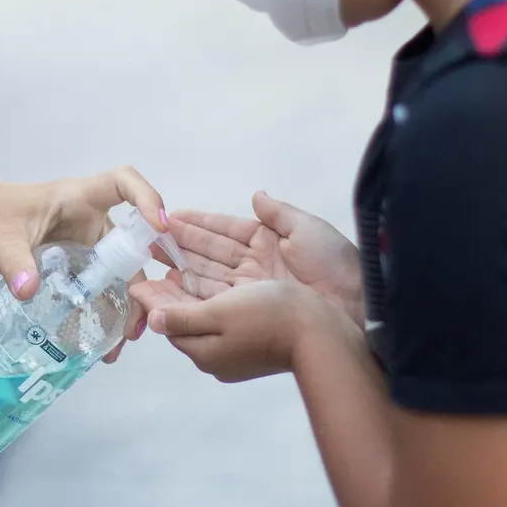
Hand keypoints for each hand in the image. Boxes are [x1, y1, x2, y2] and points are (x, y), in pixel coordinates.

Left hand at [0, 167, 166, 362]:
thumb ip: (15, 263)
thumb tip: (29, 291)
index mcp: (77, 199)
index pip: (122, 184)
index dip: (146, 198)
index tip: (158, 227)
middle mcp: (88, 220)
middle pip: (128, 244)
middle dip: (139, 281)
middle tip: (139, 320)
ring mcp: (82, 244)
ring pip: (116, 272)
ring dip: (123, 304)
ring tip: (121, 341)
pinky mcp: (72, 265)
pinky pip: (96, 287)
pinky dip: (101, 311)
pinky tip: (99, 341)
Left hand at [135, 279, 332, 382]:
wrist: (324, 334)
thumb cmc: (270, 319)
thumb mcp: (220, 315)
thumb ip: (183, 317)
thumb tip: (150, 319)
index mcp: (205, 350)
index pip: (170, 321)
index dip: (153, 297)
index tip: (137, 277)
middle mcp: (218, 350)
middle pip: (185, 313)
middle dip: (168, 287)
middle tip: (151, 261)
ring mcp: (238, 343)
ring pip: (205, 306)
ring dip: (188, 281)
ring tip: (172, 259)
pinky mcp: (256, 332)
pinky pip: (224, 306)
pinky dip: (211, 287)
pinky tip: (206, 273)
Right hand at [162, 191, 363, 328]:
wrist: (355, 305)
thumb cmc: (334, 263)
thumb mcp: (308, 229)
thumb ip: (278, 214)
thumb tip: (256, 196)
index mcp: (270, 242)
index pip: (226, 231)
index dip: (199, 224)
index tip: (171, 218)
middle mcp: (256, 266)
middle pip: (211, 254)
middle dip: (181, 245)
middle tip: (150, 239)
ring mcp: (252, 290)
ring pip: (208, 276)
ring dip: (181, 267)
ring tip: (153, 259)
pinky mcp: (249, 310)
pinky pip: (215, 298)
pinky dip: (192, 291)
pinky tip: (171, 284)